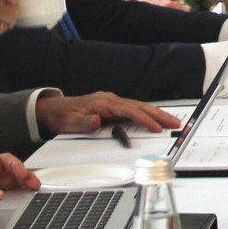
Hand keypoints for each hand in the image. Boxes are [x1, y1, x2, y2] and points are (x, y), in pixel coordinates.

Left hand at [37, 93, 180, 135]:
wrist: (52, 109)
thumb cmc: (61, 116)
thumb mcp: (68, 123)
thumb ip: (83, 123)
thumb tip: (97, 121)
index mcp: (102, 103)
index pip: (128, 110)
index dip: (144, 119)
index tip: (156, 128)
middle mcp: (110, 100)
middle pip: (139, 106)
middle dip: (158, 115)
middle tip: (175, 123)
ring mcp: (112, 103)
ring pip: (139, 107)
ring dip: (156, 114)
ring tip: (171, 121)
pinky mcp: (112, 107)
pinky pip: (134, 110)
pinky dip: (147, 114)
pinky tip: (155, 119)